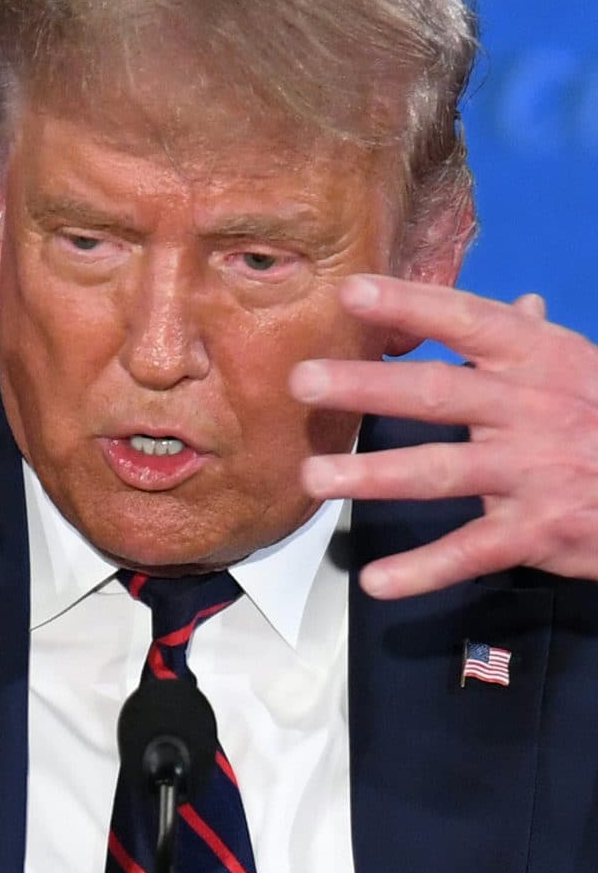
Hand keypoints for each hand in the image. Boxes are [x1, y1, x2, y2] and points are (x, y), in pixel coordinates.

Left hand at [289, 275, 597, 597]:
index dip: (409, 304)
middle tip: (301, 381)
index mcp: (537, 359)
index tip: (350, 292)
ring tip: (313, 478)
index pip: (466, 319)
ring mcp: (533, 470)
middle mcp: (530, 407)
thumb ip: (534, 339)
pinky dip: (422, 569)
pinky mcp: (538, 530)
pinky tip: (375, 580)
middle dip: (366, 386)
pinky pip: (471, 551)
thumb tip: (517, 300)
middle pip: (437, 392)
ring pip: (441, 470)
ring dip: (374, 475)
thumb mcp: (582, 370)